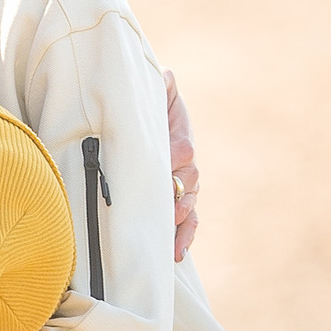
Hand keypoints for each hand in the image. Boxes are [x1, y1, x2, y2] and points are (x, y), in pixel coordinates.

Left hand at [165, 69, 199, 262]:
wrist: (141, 131)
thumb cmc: (146, 113)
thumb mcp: (155, 97)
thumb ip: (162, 86)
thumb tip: (166, 76)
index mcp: (179, 139)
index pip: (183, 148)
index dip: (177, 153)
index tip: (170, 158)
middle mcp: (185, 166)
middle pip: (189, 181)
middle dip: (180, 193)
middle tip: (170, 203)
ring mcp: (182, 189)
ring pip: (188, 207)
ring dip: (182, 222)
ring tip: (174, 235)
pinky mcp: (177, 208)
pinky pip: (187, 225)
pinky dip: (184, 239)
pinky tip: (176, 254)